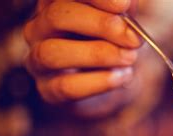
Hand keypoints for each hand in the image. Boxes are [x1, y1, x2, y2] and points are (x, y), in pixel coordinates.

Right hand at [23, 0, 141, 103]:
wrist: (114, 79)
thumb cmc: (117, 42)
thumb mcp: (124, 21)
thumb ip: (124, 11)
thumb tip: (128, 2)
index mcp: (56, 3)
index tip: (125, 4)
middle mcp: (40, 27)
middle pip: (57, 17)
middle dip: (101, 25)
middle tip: (133, 38)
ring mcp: (39, 60)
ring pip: (54, 53)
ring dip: (98, 55)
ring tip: (130, 58)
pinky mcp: (48, 89)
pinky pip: (66, 86)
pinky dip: (99, 81)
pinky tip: (123, 76)